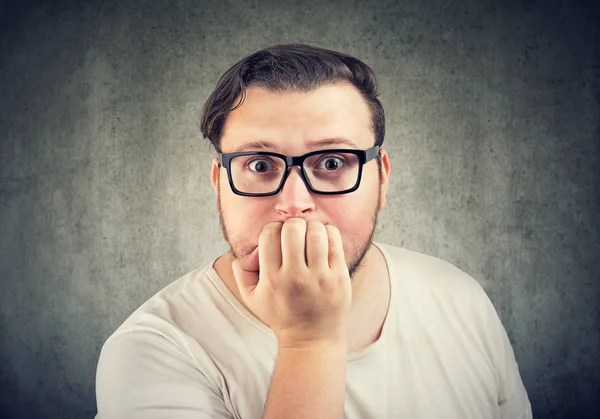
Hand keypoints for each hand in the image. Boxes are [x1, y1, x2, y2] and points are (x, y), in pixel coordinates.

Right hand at [231, 218, 351, 348]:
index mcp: (272, 279)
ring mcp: (320, 277)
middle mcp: (295, 277)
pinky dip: (328, 233)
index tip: (278, 240)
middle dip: (292, 226)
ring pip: (316, 231)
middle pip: (293, 228)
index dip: (273, 230)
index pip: (270, 234)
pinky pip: (334, 241)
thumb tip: (249, 250)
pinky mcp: (339, 277)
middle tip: (295, 236)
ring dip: (311, 228)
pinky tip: (323, 242)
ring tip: (310, 237)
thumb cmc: (281, 315)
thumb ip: (241, 271)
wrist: (312, 340)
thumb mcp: (251, 298)